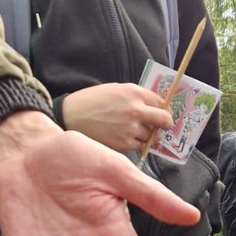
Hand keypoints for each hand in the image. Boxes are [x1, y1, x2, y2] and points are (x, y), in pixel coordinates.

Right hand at [60, 82, 177, 154]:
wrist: (70, 116)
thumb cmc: (91, 100)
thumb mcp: (116, 89)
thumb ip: (136, 96)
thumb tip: (154, 106)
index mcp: (135, 93)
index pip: (161, 102)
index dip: (163, 108)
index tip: (162, 112)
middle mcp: (136, 111)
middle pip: (164, 120)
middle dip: (165, 123)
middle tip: (162, 125)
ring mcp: (131, 129)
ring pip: (151, 136)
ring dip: (147, 134)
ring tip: (133, 131)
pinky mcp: (123, 145)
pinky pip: (138, 146)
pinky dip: (135, 143)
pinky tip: (124, 138)